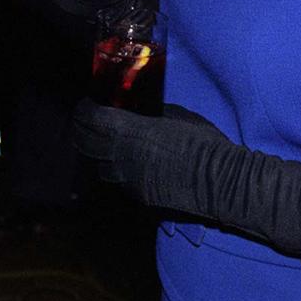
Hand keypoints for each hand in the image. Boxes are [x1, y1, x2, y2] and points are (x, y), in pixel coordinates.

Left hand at [72, 99, 300, 271]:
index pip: (93, 119)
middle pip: (87, 144)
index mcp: (131, 130)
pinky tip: (125, 166)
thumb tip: (144, 112)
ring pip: (101, 168)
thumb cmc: (203, 141)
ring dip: (98, 156)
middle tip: (82, 124)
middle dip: (81, 132)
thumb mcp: (178, 116)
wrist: (219, 180)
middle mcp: (123, 155)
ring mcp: (130, 178)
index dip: (84, 111)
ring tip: (101, 147)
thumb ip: (154, 115)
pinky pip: (121, 182)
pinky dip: (117, 172)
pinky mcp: (141, 196)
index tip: (84, 104)